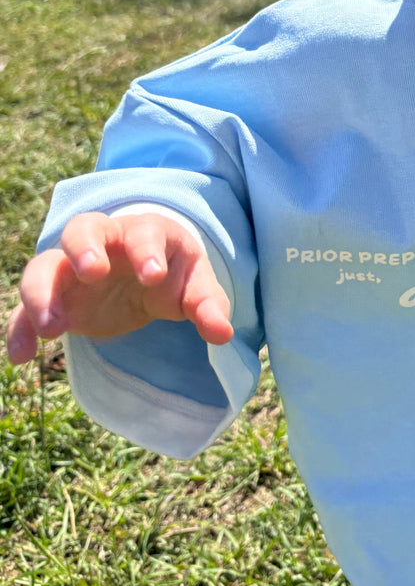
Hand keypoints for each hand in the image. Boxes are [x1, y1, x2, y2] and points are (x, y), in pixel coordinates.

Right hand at [6, 211, 233, 364]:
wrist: (145, 272)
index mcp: (145, 232)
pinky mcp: (55, 296)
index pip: (143, 232)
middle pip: (83, 228)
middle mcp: (104, 242)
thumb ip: (207, 306)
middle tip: (93, 273)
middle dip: (86, 248)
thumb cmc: (172, 271)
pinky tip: (21, 356)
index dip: (146, 250)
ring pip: (45, 265)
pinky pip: (26, 307)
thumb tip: (223, 334)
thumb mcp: (195, 286)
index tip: (151, 276)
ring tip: (54, 329)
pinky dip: (20, 328)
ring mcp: (72, 267)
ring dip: (43, 293)